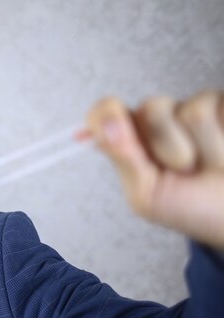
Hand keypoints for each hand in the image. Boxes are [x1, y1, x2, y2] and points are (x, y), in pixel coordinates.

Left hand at [87, 91, 223, 249]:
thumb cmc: (195, 210)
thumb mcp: (148, 196)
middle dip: (168, 148)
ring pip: (193, 112)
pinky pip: (221, 111)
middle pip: (151, 109)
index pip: (104, 112)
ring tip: (213, 167)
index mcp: (131, 139)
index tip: (118, 136)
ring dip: (207, 150)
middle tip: (185, 171)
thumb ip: (123, 158)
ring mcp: (197, 107)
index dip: (107, 117)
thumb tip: (104, 126)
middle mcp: (160, 118)